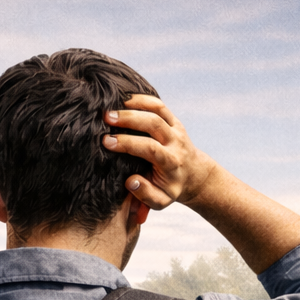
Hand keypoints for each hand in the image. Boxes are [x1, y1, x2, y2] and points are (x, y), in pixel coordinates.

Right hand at [102, 96, 220, 209]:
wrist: (193, 174)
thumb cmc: (170, 187)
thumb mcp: (161, 200)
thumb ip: (146, 195)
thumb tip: (131, 181)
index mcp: (171, 162)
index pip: (150, 149)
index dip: (128, 143)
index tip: (107, 142)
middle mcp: (175, 142)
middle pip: (154, 123)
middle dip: (129, 119)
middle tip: (106, 117)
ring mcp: (176, 128)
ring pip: (158, 109)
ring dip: (134, 104)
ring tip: (112, 105)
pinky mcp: (173, 120)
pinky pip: (159, 104)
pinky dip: (142, 98)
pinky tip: (123, 99)